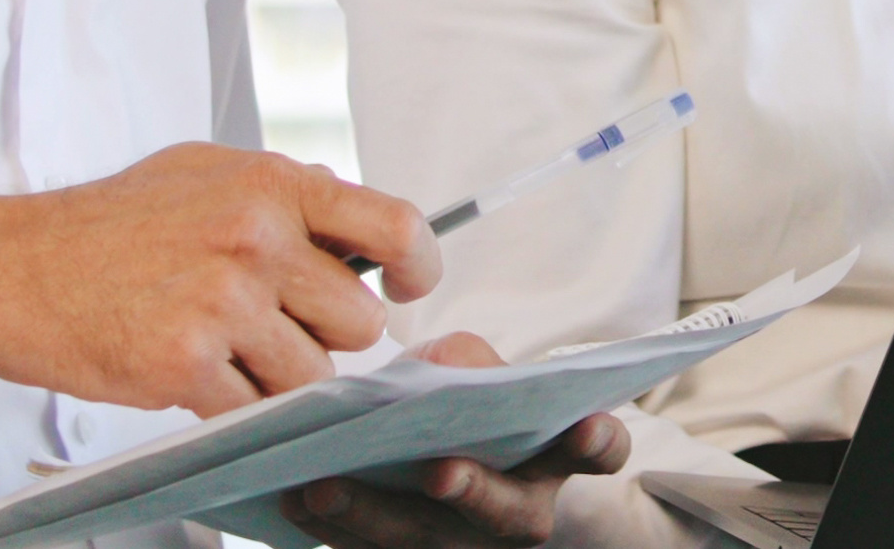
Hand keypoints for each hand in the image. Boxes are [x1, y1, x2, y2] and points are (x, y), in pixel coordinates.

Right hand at [0, 142, 437, 416]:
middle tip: (273, 326)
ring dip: (279, 377)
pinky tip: (195, 375)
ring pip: (313, 376)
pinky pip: (255, 410)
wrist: (10, 270)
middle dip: (326, 334)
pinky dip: (234, 406)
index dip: (417, 266)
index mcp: (272, 186)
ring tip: (224, 349)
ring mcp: (223, 304)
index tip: (408, 287)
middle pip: (359, 323)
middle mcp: (257, 240)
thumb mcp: (205, 172)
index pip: (395, 226)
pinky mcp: (186, 366)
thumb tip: (356, 224)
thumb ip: (285, 194)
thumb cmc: (106, 224)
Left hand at [281, 334, 631, 547]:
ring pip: (425, 544)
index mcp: (555, 456)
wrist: (451, 466)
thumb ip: (466, 364)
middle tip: (439, 473)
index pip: (600, 451)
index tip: (587, 426)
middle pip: (506, 515)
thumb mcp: (476, 376)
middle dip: (473, 492)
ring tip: (324, 488)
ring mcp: (467, 548)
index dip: (598, 441)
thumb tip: (438, 369)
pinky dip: (332, 531)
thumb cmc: (470, 410)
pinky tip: (292, 500)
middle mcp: (522, 513)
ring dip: (373, 517)